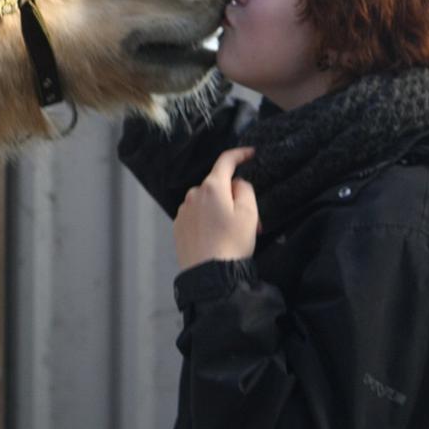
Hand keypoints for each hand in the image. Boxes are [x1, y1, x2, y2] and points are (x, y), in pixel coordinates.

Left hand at [174, 147, 257, 270]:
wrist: (210, 275)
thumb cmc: (233, 242)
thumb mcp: (249, 213)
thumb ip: (244, 189)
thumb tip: (235, 184)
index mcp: (212, 187)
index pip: (225, 161)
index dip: (239, 154)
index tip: (250, 153)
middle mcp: (193, 194)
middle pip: (217, 186)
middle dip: (233, 197)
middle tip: (250, 220)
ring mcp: (183, 211)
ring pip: (206, 202)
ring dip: (220, 211)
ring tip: (233, 234)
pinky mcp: (178, 227)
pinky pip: (196, 216)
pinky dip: (207, 221)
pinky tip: (216, 239)